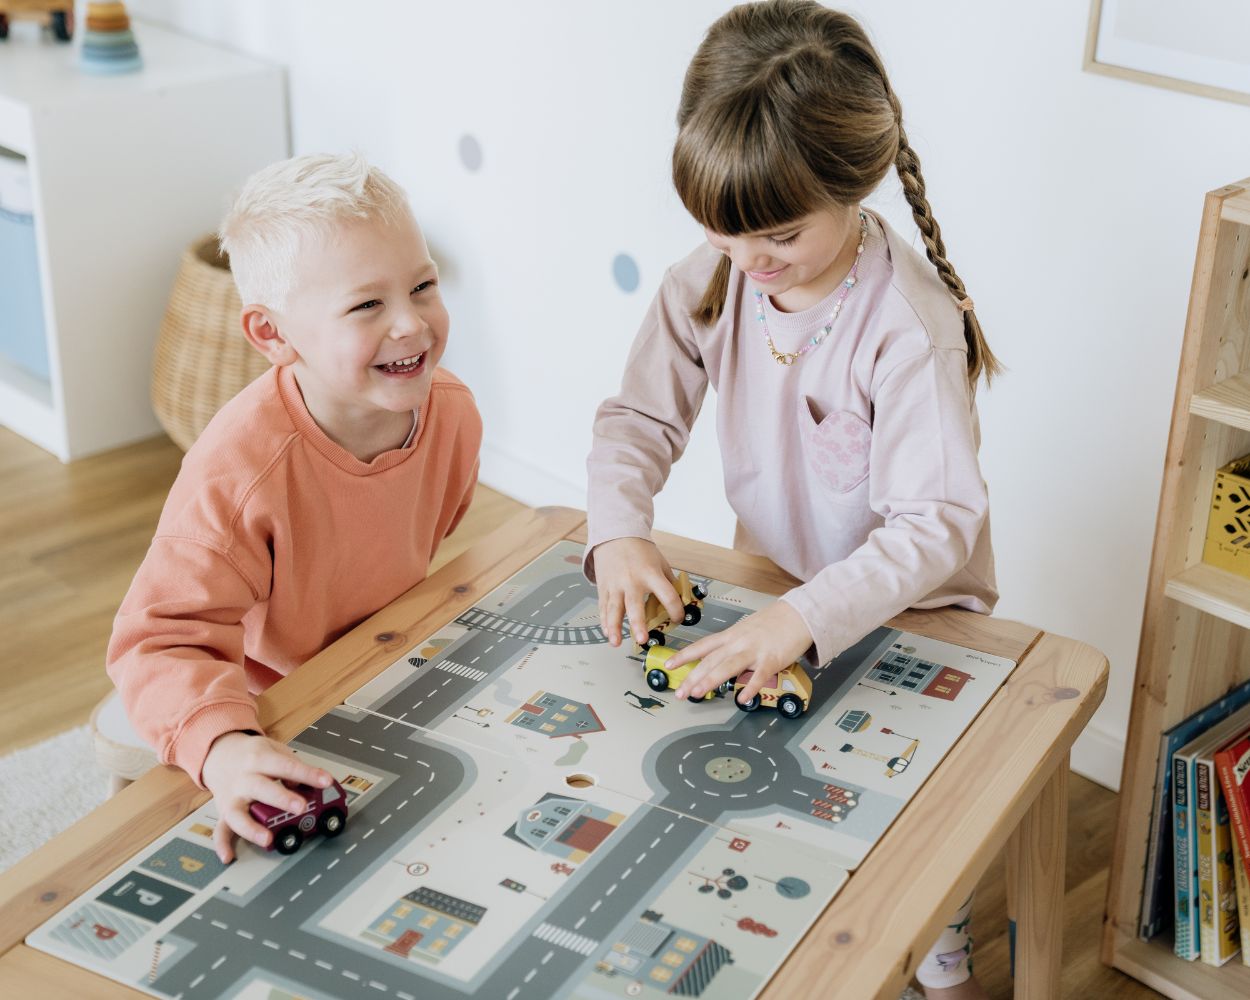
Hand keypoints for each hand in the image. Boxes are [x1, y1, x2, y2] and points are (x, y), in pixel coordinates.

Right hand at [201, 731, 332, 862]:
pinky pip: (221, 830)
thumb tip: (305, 784)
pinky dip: (222, 844)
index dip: (308, 774)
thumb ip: (291, 765)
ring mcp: (233, 797)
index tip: (326, 781)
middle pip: (262, 789)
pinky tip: (228, 856)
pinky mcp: (224, 812)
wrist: (220, 753)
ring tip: (267, 838)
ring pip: (238, 814)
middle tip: (300, 807)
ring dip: (252, 828)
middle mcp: (244, 779)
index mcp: (259, 759)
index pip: (286, 766)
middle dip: (282, 799)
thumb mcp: (274, 749)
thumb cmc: (252, 754)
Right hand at [592, 537, 684, 647]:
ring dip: (614, 627)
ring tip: (616, 642)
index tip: (678, 618)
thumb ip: (669, 583)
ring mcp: (615, 585)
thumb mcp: (660, 563)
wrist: (616, 536)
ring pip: (613, 609)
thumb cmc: (640, 550)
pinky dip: (605, 622)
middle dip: (638, 624)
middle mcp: (631, 581)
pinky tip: (608, 633)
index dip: (675, 609)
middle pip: (635, 605)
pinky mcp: (604, 589)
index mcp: (650, 574)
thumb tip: (682, 601)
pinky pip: (603, 608)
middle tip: (642, 639)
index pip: (666, 595)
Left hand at [670, 600, 813, 702]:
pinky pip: (759, 676)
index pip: (702, 646)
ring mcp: (754, 651)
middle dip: (692, 676)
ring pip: (728, 666)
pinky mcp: (772, 659)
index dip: (684, 656)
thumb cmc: (775, 622)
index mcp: (732, 635)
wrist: (799, 613)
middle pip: (711, 660)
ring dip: (711, 680)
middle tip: (680, 692)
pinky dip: (750, 688)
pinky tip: (741, 699)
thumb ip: (733, 645)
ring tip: (697, 693)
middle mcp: (738, 642)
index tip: (669, 664)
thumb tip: (721, 661)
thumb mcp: (747, 629)